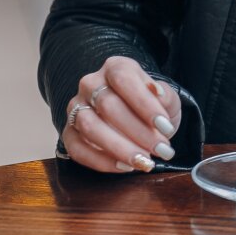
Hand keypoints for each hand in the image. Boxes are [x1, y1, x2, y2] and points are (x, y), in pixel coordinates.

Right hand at [61, 56, 182, 173]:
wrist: (136, 118)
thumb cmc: (151, 106)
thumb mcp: (166, 98)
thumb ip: (165, 96)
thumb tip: (156, 93)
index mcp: (115, 67)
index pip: (124, 79)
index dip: (144, 104)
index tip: (165, 127)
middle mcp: (91, 84)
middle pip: (108, 105)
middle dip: (138, 132)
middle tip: (161, 150)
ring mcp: (76, 107)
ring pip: (90, 127)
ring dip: (120, 148)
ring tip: (144, 162)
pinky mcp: (69, 132)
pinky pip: (77, 149)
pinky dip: (101, 161)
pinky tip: (124, 167)